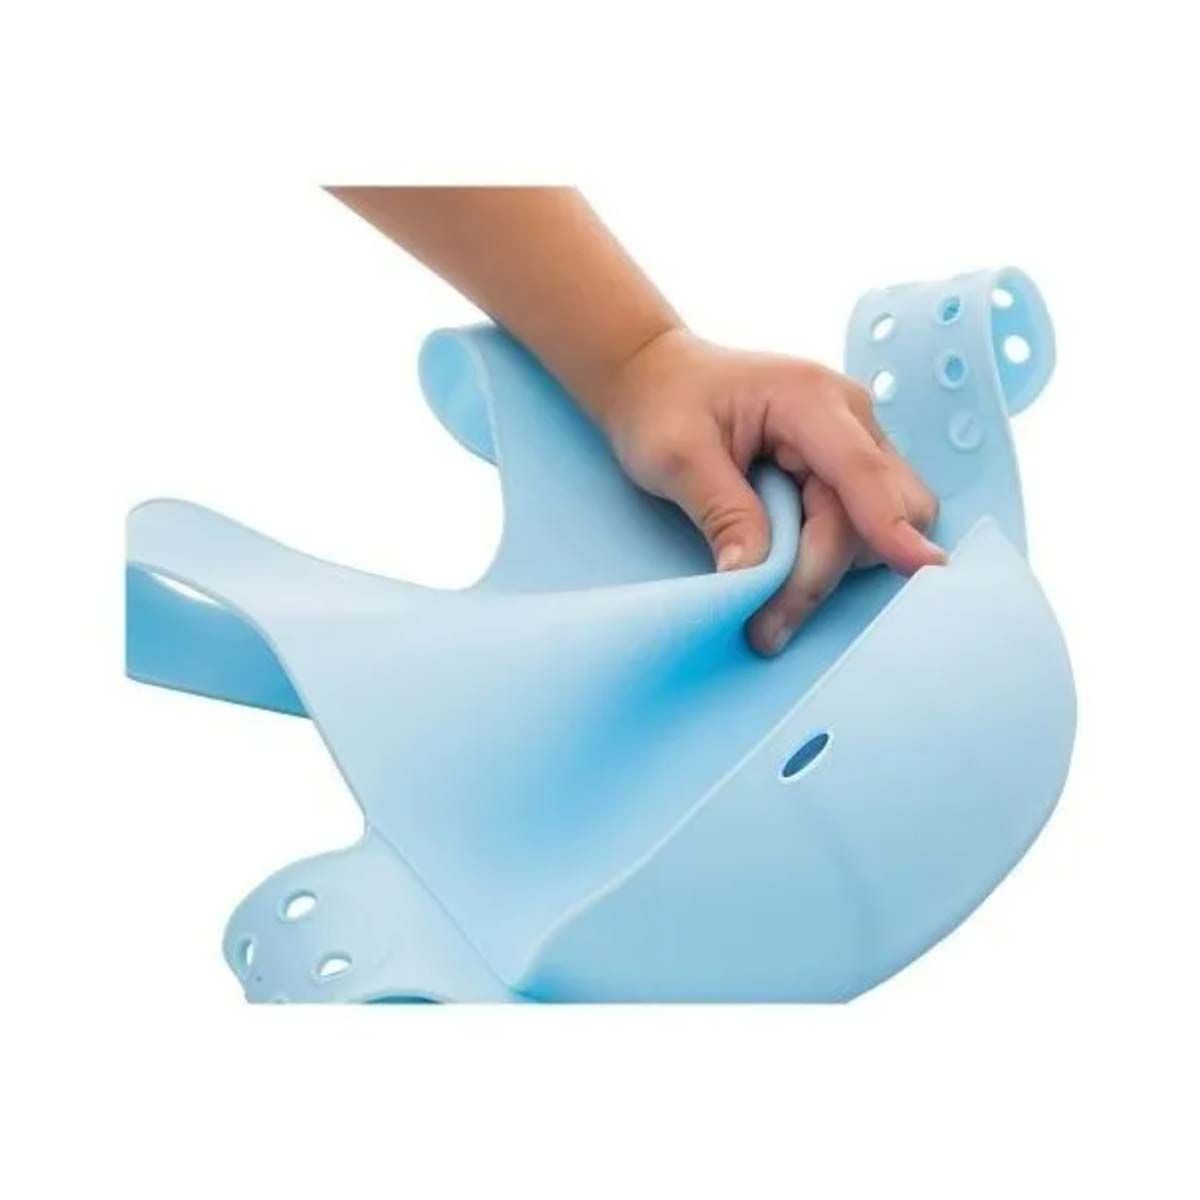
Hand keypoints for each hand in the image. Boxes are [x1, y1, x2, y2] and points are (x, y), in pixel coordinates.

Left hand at [585, 328, 943, 654]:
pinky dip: (827, 559)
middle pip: (878, 511)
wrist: (656, 378)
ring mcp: (853, 443)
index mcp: (809, 399)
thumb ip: (722, 513)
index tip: (919, 568)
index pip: (861, 470)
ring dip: (827, 573)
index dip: (890, 524)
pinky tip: (781, 573)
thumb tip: (752, 577)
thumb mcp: (676, 456)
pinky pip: (860, 525)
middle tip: (767, 625)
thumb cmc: (663, 404)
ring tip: (765, 606)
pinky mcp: (844, 470)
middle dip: (829, 572)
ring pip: (876, 526)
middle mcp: (848, 417)